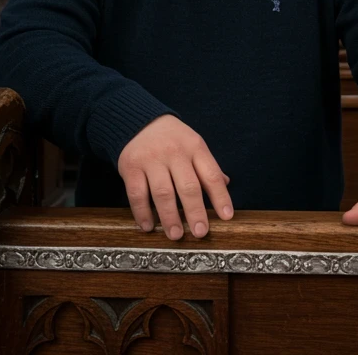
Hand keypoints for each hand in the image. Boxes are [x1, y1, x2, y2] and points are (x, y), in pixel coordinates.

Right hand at [116, 114, 233, 240]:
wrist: (138, 121)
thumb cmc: (172, 139)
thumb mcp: (193, 145)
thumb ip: (207, 166)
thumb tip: (226, 184)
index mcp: (195, 147)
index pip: (212, 174)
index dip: (220, 197)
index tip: (226, 217)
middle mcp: (174, 152)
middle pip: (188, 186)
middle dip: (195, 212)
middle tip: (200, 233)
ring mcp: (151, 159)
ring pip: (163, 192)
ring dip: (169, 217)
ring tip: (175, 235)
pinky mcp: (131, 167)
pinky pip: (137, 193)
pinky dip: (142, 213)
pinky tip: (148, 226)